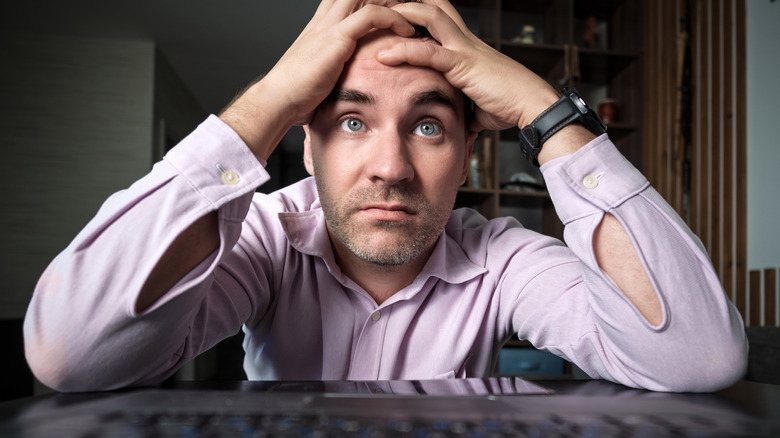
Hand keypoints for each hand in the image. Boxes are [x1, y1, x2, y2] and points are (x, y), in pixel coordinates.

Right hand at [220, 0, 415, 158]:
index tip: (399, 8)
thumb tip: (349, 80)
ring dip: (396, 2)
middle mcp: (326, 18)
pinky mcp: (337, 38)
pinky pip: (372, 15)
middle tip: (413, 6)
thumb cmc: (297, 93)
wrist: (278, 99)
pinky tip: (407, 32)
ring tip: (416, 14)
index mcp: (323, 23)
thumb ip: (338, 66)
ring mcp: (331, 25)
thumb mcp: (322, 72)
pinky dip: (393, 19)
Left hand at [378, 0, 559, 131]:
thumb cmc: (507, 104)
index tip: (388, 14)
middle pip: (431, 4)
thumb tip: (453, 121)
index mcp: (465, 45)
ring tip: (372, 19)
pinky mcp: (464, 64)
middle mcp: (464, 39)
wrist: (531, 106)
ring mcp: (464, 48)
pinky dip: (404, 51)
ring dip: (399, 15)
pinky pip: (430, 52)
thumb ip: (458, 102)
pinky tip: (383, 56)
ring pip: (428, 16)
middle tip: (375, 5)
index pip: (437, 13)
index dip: (414, 9)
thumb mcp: (474, 102)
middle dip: (403, 1)